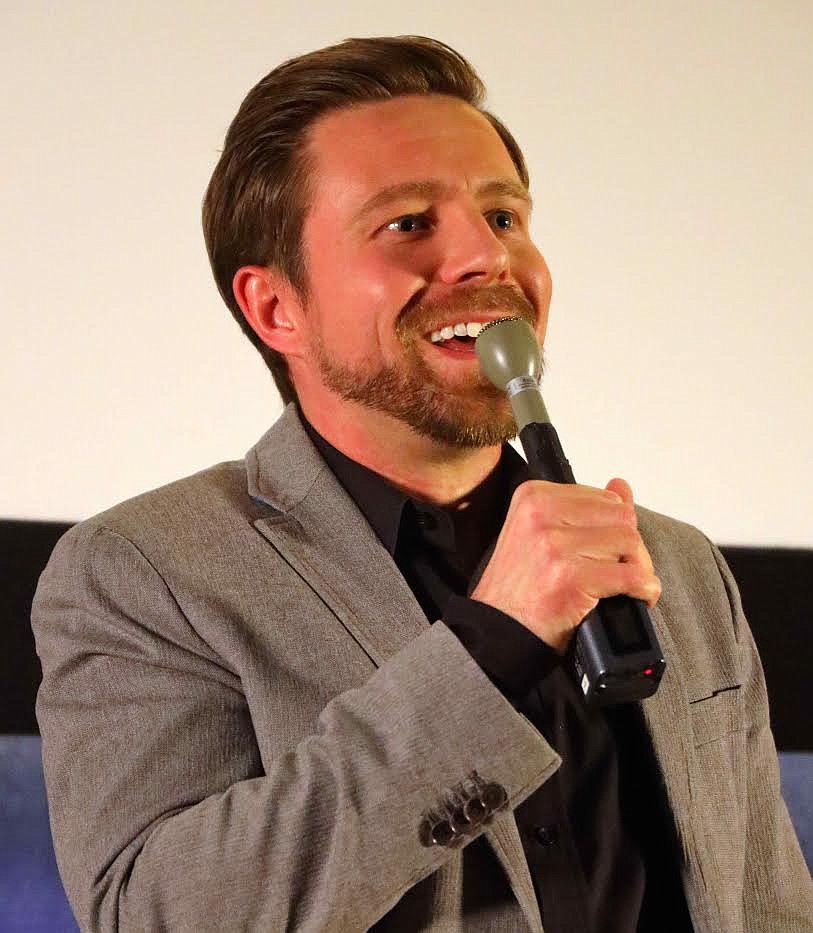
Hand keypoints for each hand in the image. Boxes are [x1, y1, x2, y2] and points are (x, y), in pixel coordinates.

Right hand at [470, 477, 660, 652]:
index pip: (605, 499)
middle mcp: (541, 515)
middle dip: (628, 546)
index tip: (603, 551)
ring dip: (636, 567)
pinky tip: (637, 595)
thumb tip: (621, 485)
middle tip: (616, 570)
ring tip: (620, 584)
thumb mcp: (541, 533)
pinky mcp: (571, 579)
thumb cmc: (518, 586)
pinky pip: (632, 575)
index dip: (613, 528)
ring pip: (630, 543)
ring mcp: (555, 546)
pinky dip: (645, 588)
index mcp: (533, 496)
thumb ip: (583, 508)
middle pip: (621, 518)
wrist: (496, 630)